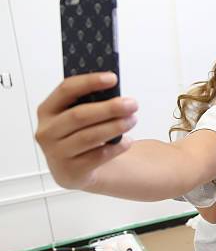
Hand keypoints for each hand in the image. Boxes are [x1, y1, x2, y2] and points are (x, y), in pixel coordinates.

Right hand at [35, 72, 137, 188]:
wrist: (75, 170)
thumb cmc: (79, 135)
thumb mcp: (79, 117)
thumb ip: (89, 103)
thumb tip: (114, 90)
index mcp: (47, 110)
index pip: (66, 90)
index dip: (89, 82)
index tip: (112, 78)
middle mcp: (47, 132)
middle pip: (79, 116)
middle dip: (109, 108)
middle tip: (132, 104)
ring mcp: (56, 154)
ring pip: (89, 137)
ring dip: (115, 127)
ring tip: (133, 120)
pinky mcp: (71, 172)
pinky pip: (98, 157)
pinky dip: (116, 148)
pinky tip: (127, 141)